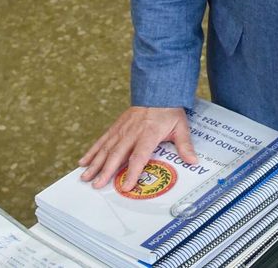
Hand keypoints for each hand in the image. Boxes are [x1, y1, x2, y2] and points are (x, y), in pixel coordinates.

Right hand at [78, 106, 197, 192]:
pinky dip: (92, 151)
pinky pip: (102, 140)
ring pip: (106, 148)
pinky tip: (84, 161)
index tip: (126, 186)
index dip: (132, 172)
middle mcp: (132, 132)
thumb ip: (185, 145)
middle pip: (117, 154)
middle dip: (106, 171)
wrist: (157, 91)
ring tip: (85, 177)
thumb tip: (193, 161)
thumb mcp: (181, 127)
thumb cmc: (169, 112)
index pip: (139, 156)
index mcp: (149, 133)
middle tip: (97, 186)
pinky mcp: (116, 127)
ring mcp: (122, 129)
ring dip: (95, 164)